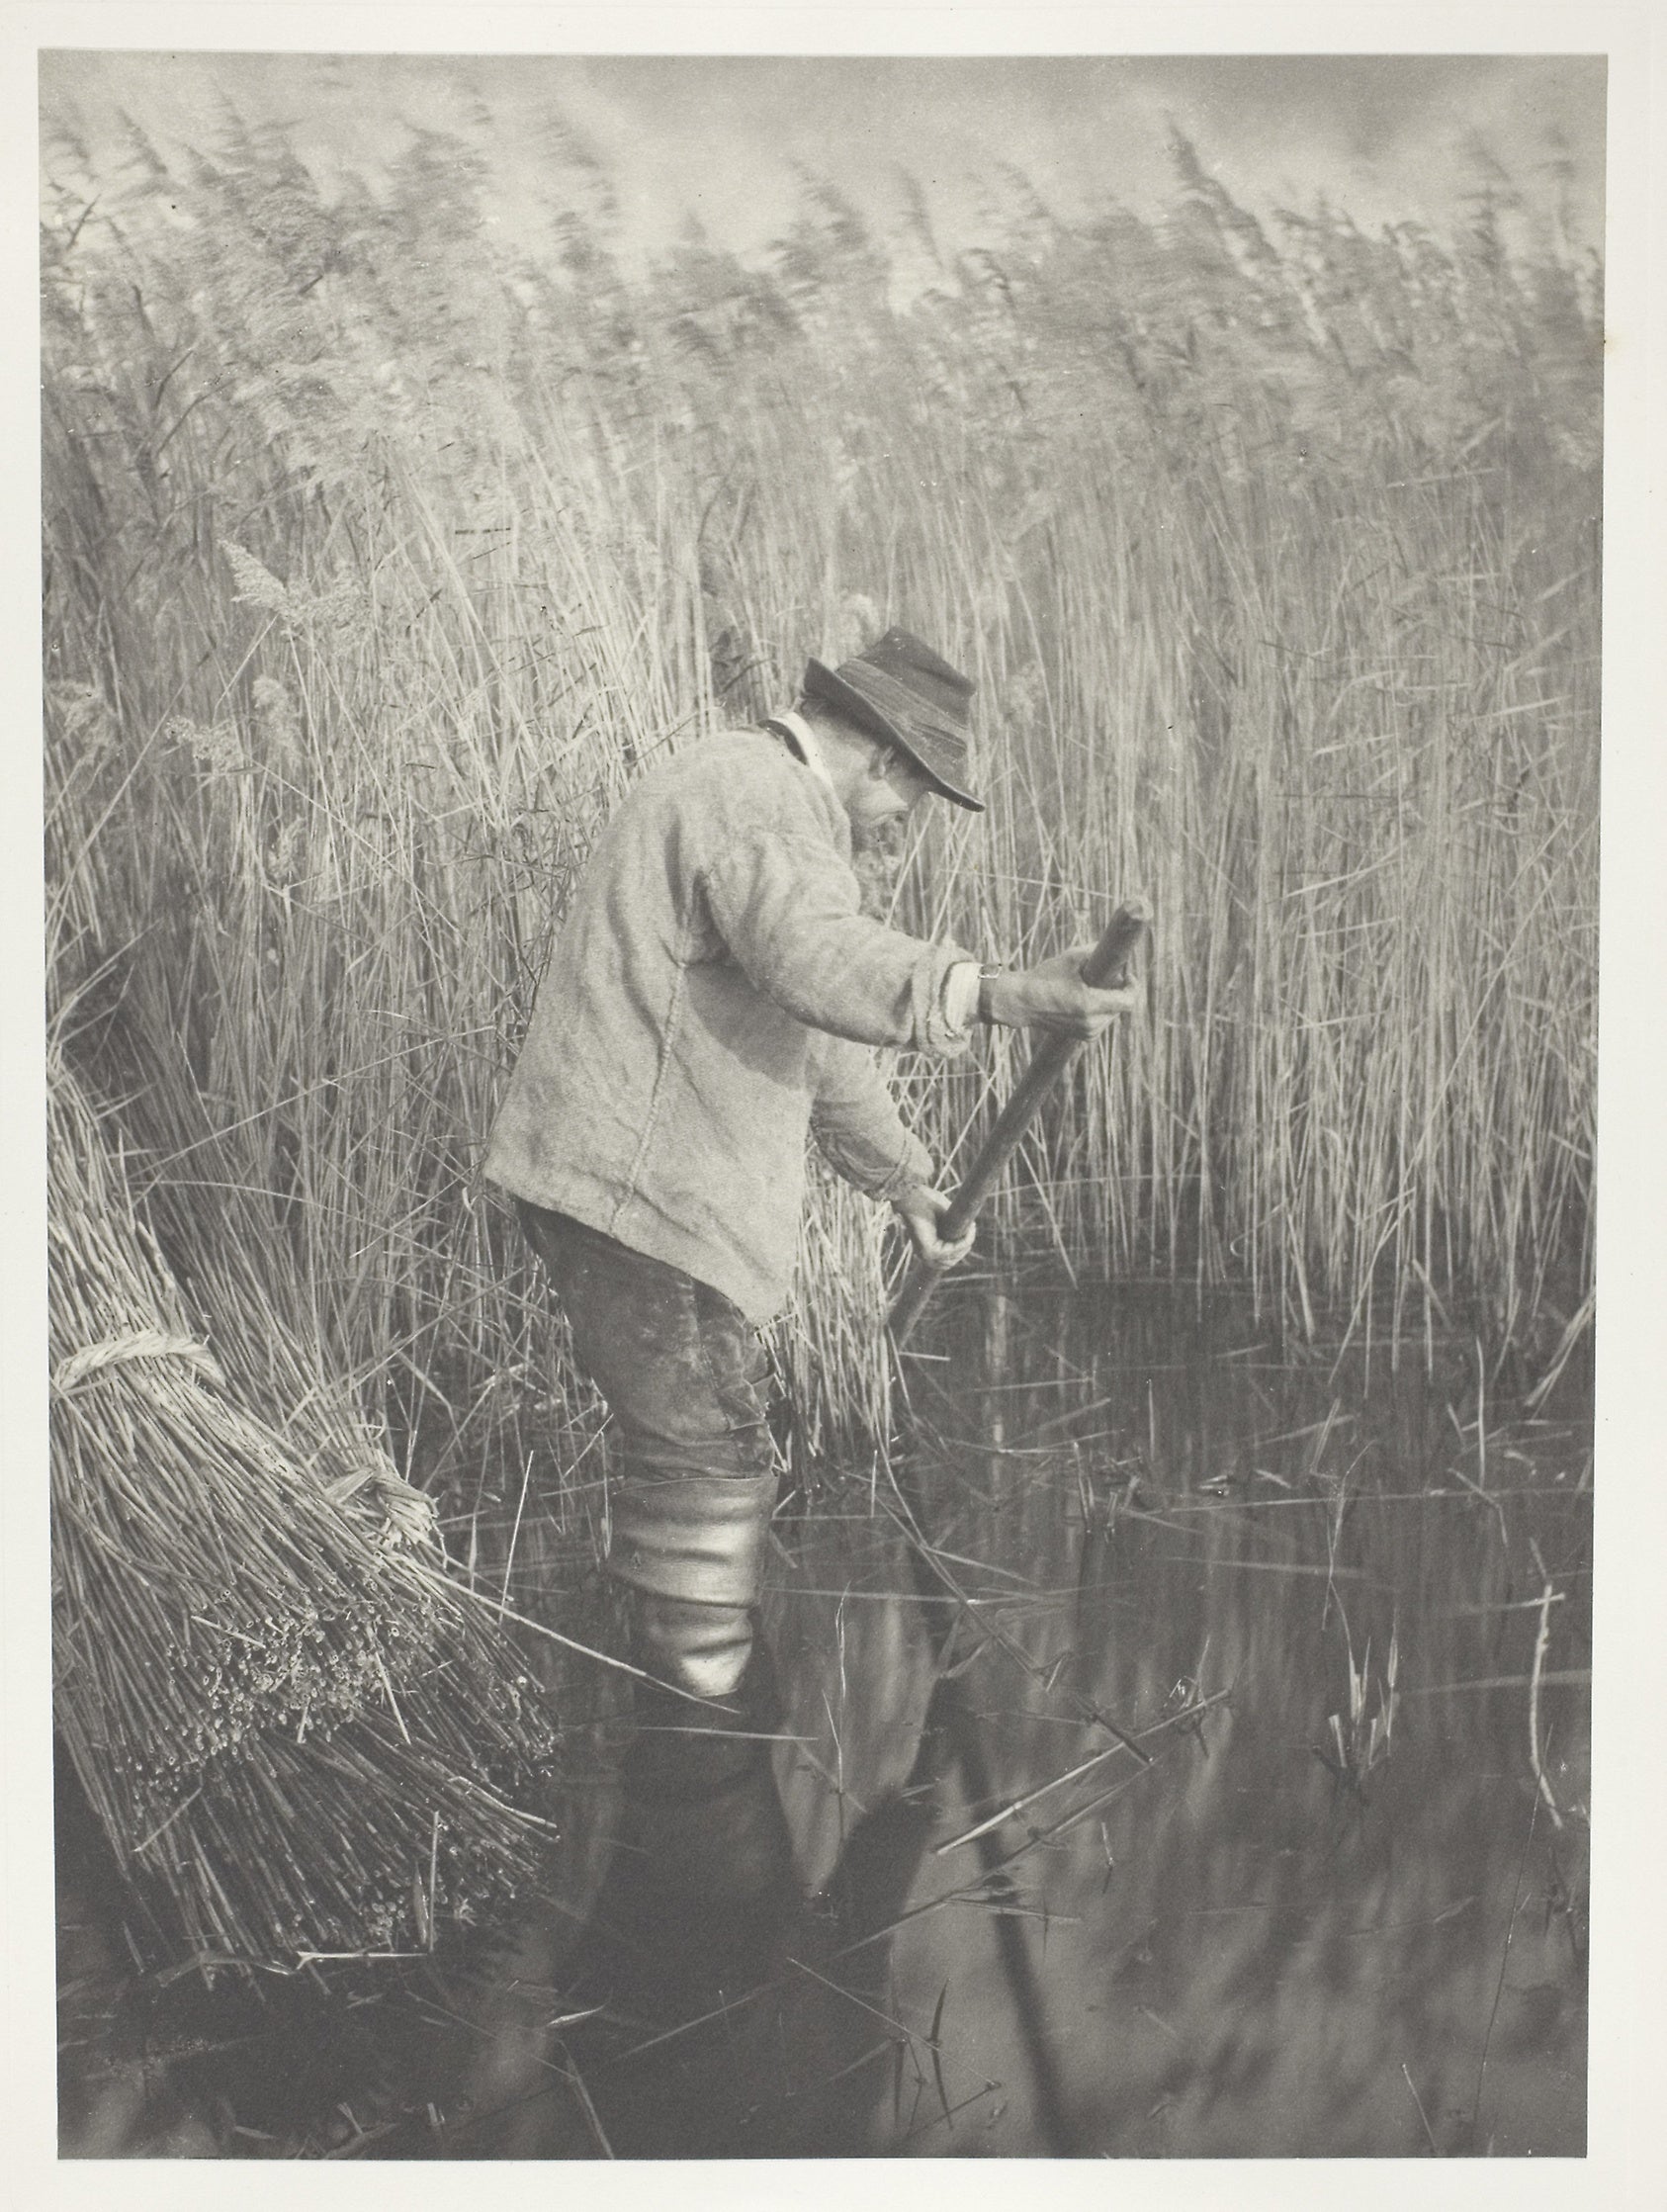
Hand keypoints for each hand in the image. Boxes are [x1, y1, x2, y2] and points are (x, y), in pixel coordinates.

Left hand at [893, 1185, 976, 1271]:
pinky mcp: (930, 1250)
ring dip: (966, 1242)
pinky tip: (969, 1229)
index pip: (948, 1259)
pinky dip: (964, 1240)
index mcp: (926, 1249)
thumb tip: (968, 1226)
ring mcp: (926, 1255)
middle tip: (972, 1228)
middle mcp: (924, 1255)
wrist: (912, 1196)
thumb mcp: (943, 1215)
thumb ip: (952, 1224)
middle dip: (966, 1246)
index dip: (962, 1247)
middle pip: (952, 1261)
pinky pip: (953, 1250)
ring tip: (971, 1227)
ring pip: (955, 1256)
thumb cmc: (925, 1202)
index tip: (971, 1230)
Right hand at [984, 945, 1140, 1038]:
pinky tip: (1086, 999)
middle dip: (1118, 990)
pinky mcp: (1085, 1037)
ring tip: (1092, 987)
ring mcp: (1088, 1033)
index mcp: (1090, 1005)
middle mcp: (1091, 1023)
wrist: (1023, 1002)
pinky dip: (1100, 1009)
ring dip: (1110, 1000)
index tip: (1127, 974)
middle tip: (1107, 975)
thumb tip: (1114, 949)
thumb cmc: (1045, 978)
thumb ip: (1095, 952)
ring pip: (1113, 1014)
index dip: (1133, 986)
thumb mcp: (1071, 958)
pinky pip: (1103, 1021)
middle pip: (1121, 1006)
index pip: (1128, 1001)